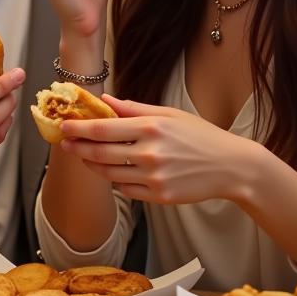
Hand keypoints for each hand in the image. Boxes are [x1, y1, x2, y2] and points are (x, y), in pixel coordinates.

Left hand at [59, 97, 253, 204]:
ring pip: (108, 173)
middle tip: (65, 144)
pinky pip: (125, 189)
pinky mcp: (159, 196)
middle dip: (78, 148)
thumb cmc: (201, 136)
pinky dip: (115, 180)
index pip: (104, 128)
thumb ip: (135, 108)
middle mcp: (150, 153)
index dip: (79, 128)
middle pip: (100, 152)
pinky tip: (112, 172)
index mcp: (151, 128)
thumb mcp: (170, 114)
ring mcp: (154, 177)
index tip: (64, 126)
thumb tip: (105, 99)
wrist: (232, 167)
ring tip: (84, 157)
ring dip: (91, 165)